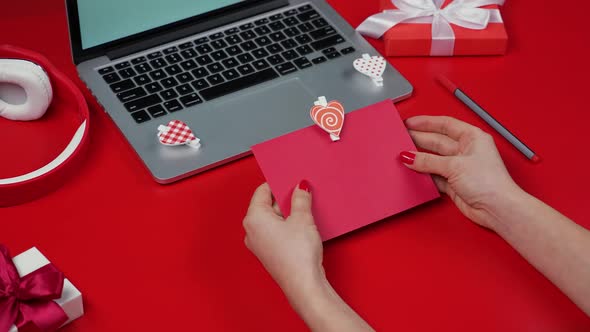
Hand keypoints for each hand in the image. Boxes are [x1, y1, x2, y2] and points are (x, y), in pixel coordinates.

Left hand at [243, 183, 374, 331]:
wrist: (303, 285)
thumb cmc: (298, 255)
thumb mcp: (302, 218)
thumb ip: (300, 199)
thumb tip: (300, 188)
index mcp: (253, 218)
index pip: (262, 191)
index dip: (278, 183)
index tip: (291, 179)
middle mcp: (251, 231)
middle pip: (267, 205)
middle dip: (284, 198)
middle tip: (301, 192)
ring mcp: (259, 244)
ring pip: (272, 219)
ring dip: (287, 213)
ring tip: (304, 208)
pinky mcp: (269, 253)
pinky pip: (275, 232)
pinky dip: (286, 226)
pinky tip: (301, 225)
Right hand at [401, 116, 523, 230]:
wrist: (497, 209)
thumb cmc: (490, 182)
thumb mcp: (454, 166)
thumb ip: (428, 161)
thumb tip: (410, 157)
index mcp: (472, 137)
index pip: (445, 124)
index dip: (426, 123)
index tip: (410, 123)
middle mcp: (466, 150)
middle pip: (437, 141)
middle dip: (418, 140)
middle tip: (401, 138)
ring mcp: (460, 167)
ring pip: (434, 159)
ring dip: (419, 158)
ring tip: (403, 155)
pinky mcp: (454, 183)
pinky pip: (434, 175)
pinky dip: (424, 174)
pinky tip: (413, 171)